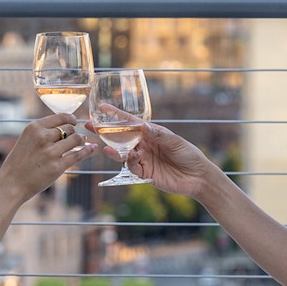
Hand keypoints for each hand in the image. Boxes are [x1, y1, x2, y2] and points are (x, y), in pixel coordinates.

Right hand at [0, 113, 96, 205]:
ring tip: (82, 142)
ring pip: (76, 139)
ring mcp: (50, 152)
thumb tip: (65, 124)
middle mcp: (42, 137)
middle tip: (75, 136)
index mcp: (34, 127)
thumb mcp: (26, 139)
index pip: (61, 117)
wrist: (11, 183)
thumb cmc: (19, 162)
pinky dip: (88, 151)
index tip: (74, 122)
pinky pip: (78, 155)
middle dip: (74, 132)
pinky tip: (92, 148)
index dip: (71, 119)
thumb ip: (43, 131)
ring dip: (81, 140)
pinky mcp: (57, 167)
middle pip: (69, 128)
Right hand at [86, 107, 212, 199]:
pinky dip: (125, 161)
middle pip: (120, 136)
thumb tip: (144, 126)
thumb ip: (159, 135)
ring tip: (105, 146)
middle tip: (88, 125)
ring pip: (121, 152)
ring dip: (112, 149)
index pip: (130, 122)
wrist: (197, 177)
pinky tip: (126, 156)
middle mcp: (144, 144)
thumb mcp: (176, 142)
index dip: (116, 115)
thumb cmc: (189, 154)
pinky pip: (129, 166)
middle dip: (104, 131)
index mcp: (151, 132)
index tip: (102, 107)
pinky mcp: (143, 172)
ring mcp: (142, 158)